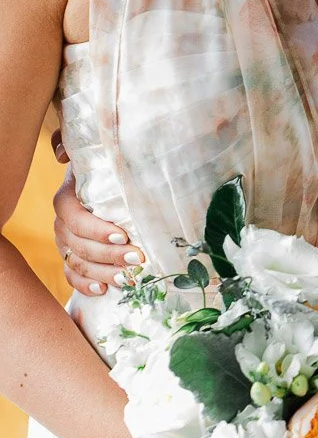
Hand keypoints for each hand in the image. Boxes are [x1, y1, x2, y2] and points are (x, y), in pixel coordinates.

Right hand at [52, 131, 144, 295]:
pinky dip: (86, 285)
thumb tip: (61, 154)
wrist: (108, 186)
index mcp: (67, 198)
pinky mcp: (72, 258)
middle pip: (79, 245)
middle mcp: (63, 223)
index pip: (74, 218)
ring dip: (103, 272)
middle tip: (137, 258)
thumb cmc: (105, 170)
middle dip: (109, 254)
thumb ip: (76, 147)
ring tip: (128, 278)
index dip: (96, 229)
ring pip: (78, 263)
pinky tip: (104, 289)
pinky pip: (73, 276)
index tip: (124, 234)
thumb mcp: (97, 156)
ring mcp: (65, 243)